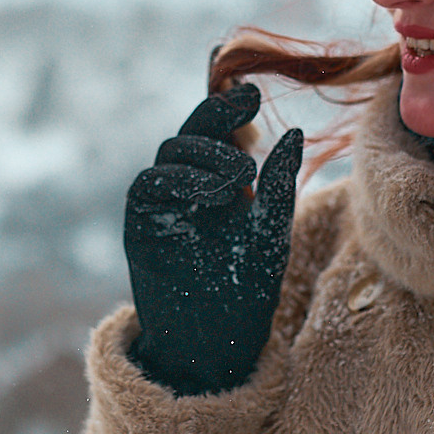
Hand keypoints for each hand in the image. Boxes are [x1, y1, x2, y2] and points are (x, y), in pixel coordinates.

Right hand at [123, 83, 301, 396]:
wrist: (216, 341)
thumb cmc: (245, 289)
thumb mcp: (271, 230)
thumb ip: (278, 184)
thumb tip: (293, 132)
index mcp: (217, 181)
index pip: (217, 131)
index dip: (230, 108)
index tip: (254, 92)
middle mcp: (186, 187)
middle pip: (192, 131)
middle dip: (219, 113)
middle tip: (248, 105)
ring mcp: (160, 204)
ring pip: (171, 151)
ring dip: (208, 151)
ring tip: (243, 175)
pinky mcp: (140, 225)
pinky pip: (148, 183)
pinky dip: (180, 178)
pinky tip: (214, 192)